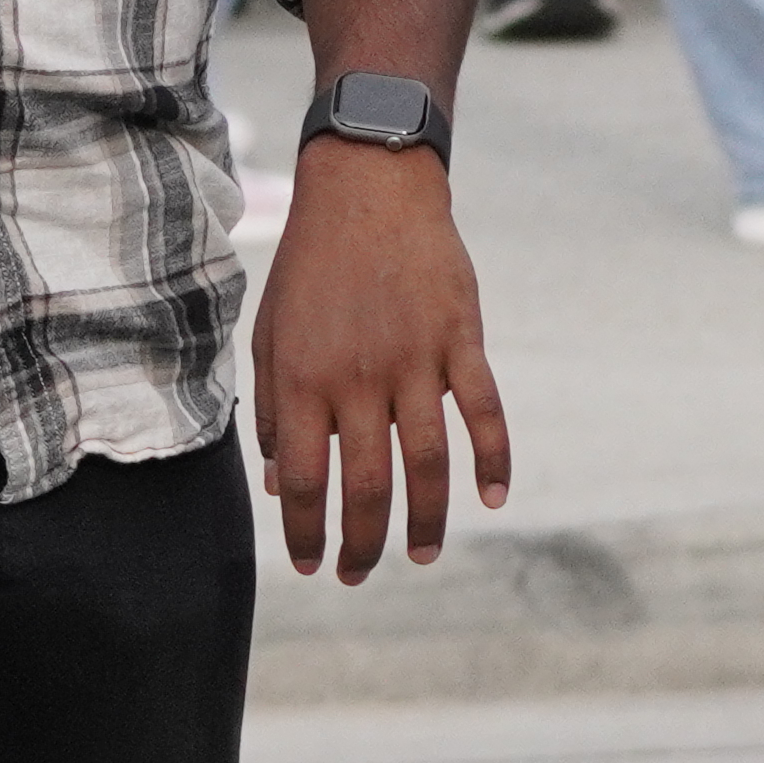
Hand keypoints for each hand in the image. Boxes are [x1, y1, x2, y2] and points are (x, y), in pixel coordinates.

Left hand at [248, 142, 507, 581]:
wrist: (367, 186)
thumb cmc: (311, 265)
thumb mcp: (270, 331)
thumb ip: (270, 407)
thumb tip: (279, 482)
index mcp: (302, 377)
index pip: (303, 479)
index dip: (305, 532)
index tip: (311, 567)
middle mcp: (357, 376)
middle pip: (367, 484)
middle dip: (363, 544)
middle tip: (361, 576)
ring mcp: (414, 358)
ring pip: (427, 462)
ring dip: (428, 519)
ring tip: (424, 555)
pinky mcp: (460, 339)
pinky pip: (484, 411)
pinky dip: (494, 459)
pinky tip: (493, 499)